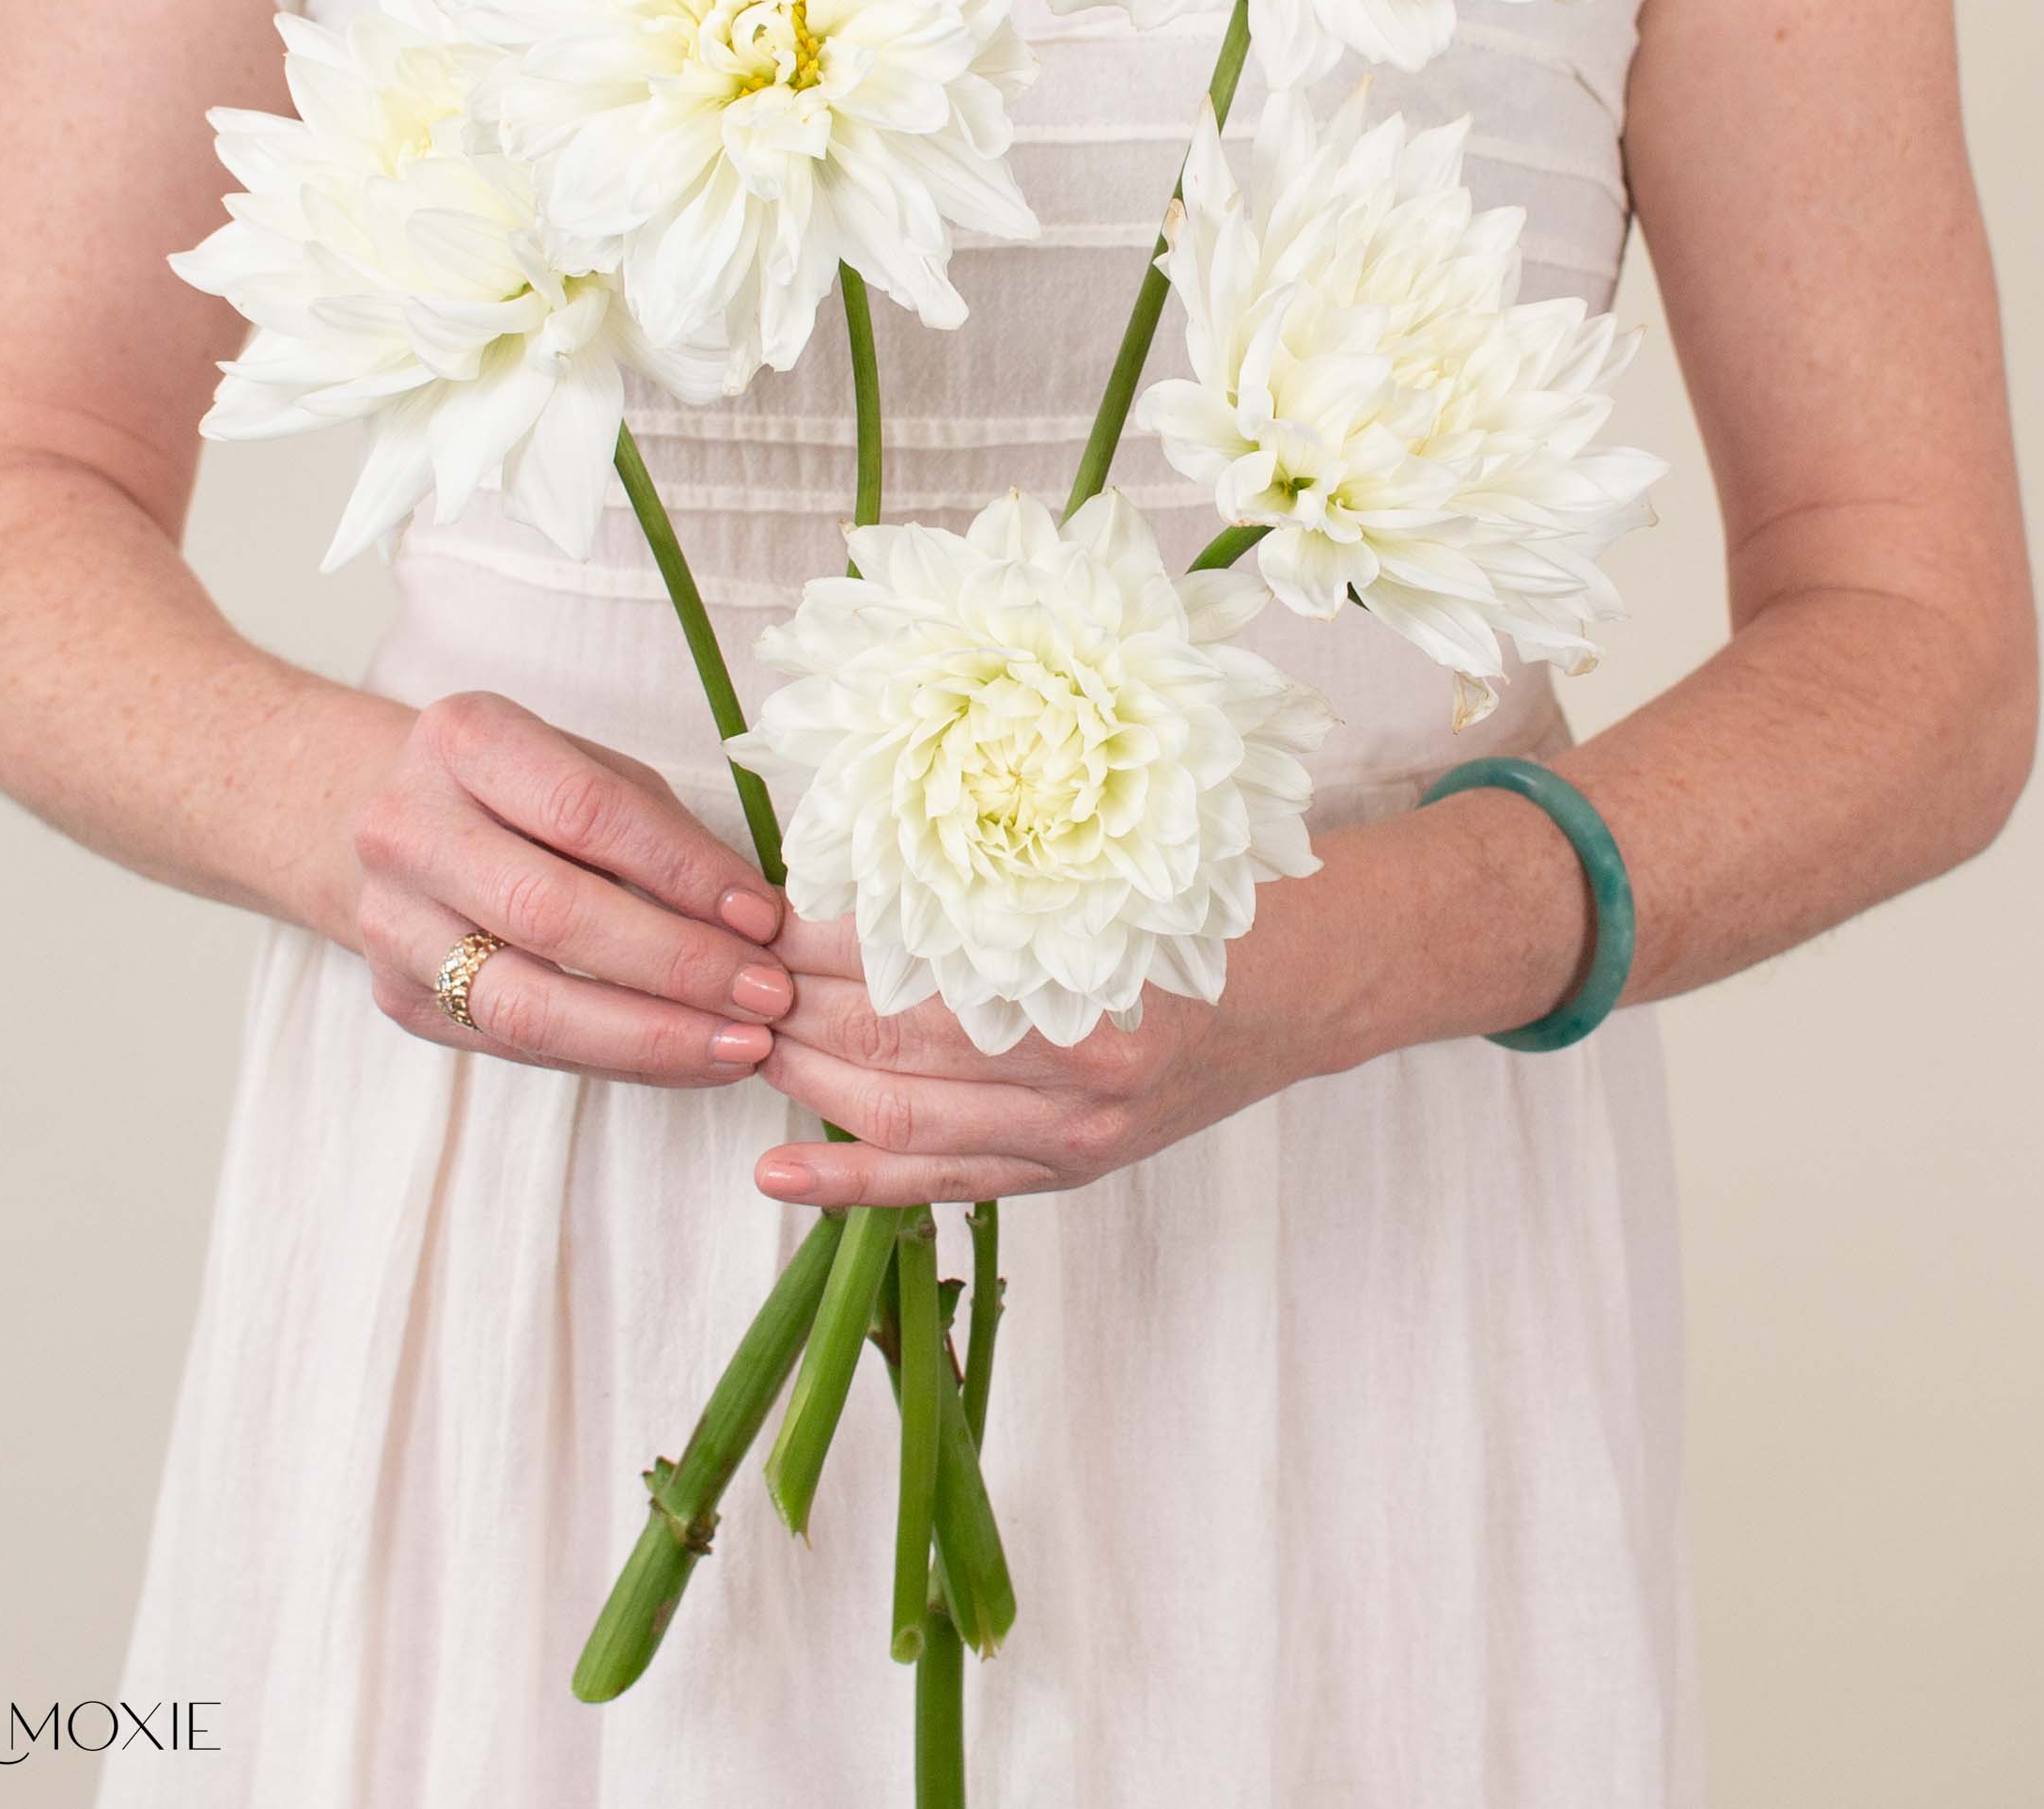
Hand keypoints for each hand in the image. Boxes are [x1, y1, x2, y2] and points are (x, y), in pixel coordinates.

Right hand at [350, 692, 795, 1086]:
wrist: (399, 824)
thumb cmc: (526, 791)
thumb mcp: (592, 771)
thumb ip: (663, 835)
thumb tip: (760, 921)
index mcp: (465, 739)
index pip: (586, 810)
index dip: (684, 870)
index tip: (764, 917)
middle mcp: (408, 828)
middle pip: (552, 913)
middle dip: (677, 963)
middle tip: (768, 994)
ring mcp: (391, 922)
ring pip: (527, 1004)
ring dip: (651, 1035)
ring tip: (742, 1046)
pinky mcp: (401, 999)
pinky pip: (521, 1047)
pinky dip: (619, 1060)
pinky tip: (692, 1059)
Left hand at [746, 906, 1319, 1204]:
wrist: (1312, 981)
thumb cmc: (1207, 898)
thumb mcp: (1105, 861)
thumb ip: (992, 874)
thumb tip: (850, 860)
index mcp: (1085, 961)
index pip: (909, 954)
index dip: (818, 934)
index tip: (762, 904)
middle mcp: (1080, 1061)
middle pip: (890, 1038)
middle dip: (792, 1002)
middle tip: (731, 967)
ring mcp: (1075, 1131)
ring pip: (899, 1114)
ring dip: (804, 1074)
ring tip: (743, 1034)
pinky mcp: (1072, 1170)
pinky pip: (942, 1183)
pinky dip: (852, 1181)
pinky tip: (778, 1170)